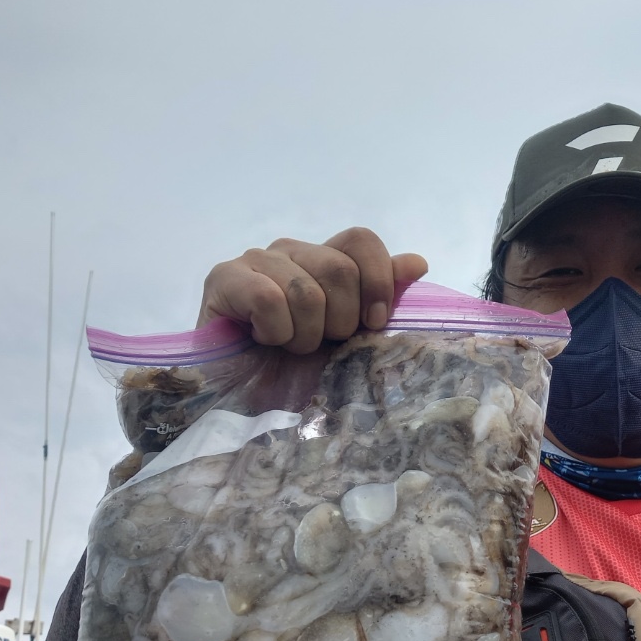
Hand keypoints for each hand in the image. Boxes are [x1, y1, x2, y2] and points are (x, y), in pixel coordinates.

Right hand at [197, 228, 428, 353]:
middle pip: (339, 268)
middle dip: (339, 322)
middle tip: (319, 343)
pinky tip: (263, 340)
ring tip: (287, 346)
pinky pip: (268, 299)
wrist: (246, 400)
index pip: (360, 239)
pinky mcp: (223, 279)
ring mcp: (255, 261)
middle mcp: (290, 251)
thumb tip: (417, 263)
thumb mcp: (351, 336)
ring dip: (304, 336)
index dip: (377, 280)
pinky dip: (275, 332)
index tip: (374, 322)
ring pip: (305, 291)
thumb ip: (380, 296)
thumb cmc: (299, 368)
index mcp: (323, 258)